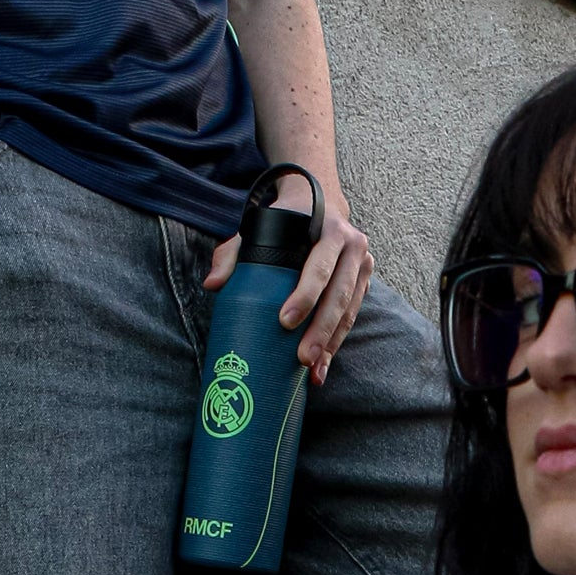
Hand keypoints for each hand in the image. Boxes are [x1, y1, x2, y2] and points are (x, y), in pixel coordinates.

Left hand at [205, 183, 372, 384]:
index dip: (305, 296)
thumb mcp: (255, 227)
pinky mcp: (363, 283)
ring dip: (330, 343)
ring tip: (312, 370)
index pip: (319, 267)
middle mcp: (353, 246)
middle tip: (301, 359)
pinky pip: (351, 316)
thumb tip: (213, 284)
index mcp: (330, 229)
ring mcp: (362, 265)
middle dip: (320, 330)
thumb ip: (231, 253)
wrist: (320, 203)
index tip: (285, 322)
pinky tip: (322, 366)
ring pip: (348, 310)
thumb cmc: (284, 220)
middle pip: (337, 295)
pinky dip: (336, 343)